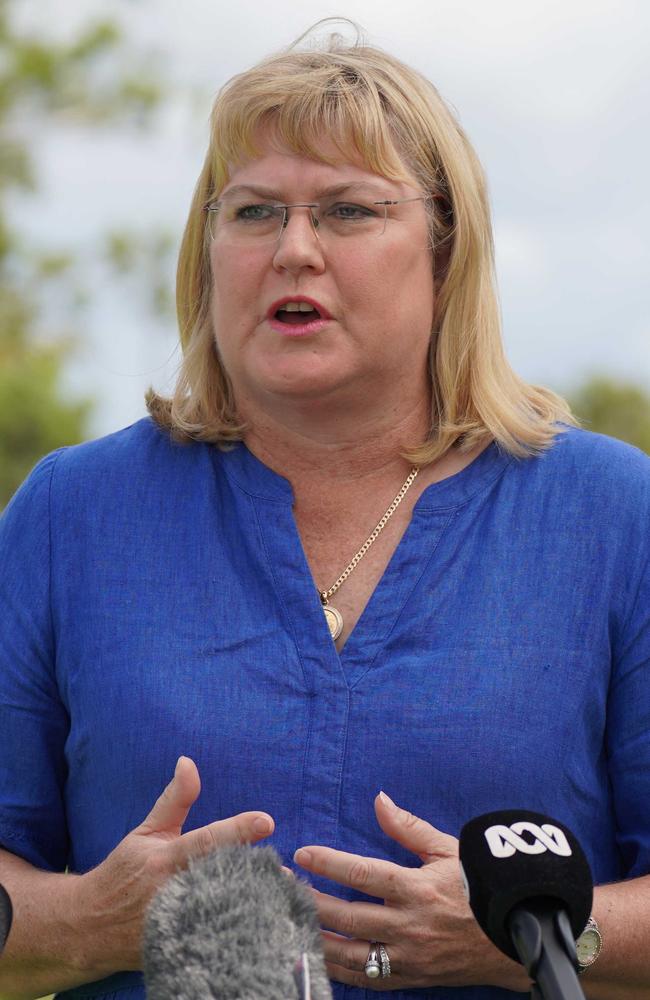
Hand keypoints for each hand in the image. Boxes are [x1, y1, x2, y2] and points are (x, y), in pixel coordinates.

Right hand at [74, 756, 273, 973]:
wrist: (91, 926)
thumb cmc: (125, 871)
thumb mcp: (147, 831)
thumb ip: (175, 800)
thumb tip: (188, 761)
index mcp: (164, 860)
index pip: (206, 841)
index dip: (237, 830)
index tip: (266, 821)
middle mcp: (171, 892)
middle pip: (222, 879)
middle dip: (254, 874)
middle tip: (285, 871)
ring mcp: (175, 924)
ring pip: (221, 913)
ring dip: (252, 904)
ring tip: (282, 896)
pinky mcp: (177, 948)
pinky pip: (213, 939)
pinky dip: (237, 931)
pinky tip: (261, 925)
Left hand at [294, 792, 527, 991]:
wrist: (517, 937)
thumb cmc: (480, 886)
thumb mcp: (448, 849)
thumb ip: (409, 827)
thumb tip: (379, 800)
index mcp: (417, 889)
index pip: (362, 875)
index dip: (328, 863)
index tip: (302, 854)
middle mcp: (409, 926)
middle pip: (347, 916)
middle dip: (309, 899)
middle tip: (279, 885)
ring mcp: (409, 957)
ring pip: (350, 954)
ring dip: (316, 936)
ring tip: (286, 919)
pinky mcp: (411, 979)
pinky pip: (366, 979)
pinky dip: (337, 969)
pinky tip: (316, 954)